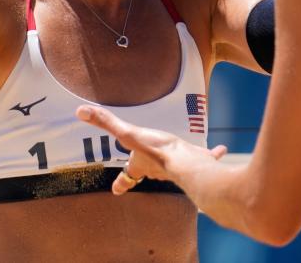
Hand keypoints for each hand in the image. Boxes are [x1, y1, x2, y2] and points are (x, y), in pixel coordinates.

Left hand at [76, 105, 227, 194]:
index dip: (121, 182)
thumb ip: (105, 122)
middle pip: (154, 173)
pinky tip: (220, 150)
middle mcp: (160, 170)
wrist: (187, 162)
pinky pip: (205, 158)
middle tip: (149, 172)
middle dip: (152, 172)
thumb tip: (79, 111)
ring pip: (181, 165)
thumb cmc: (156, 150)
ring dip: (183, 162)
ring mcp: (181, 167)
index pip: (127, 176)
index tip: (116, 189)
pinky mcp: (199, 162)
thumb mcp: (126, 133)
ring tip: (189, 157)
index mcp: (142, 165)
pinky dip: (211, 155)